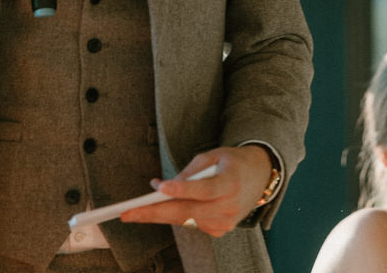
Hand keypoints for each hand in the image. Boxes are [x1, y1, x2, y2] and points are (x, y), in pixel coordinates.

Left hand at [119, 145, 271, 237]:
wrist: (259, 177)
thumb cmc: (231, 162)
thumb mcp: (212, 155)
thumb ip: (190, 171)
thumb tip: (163, 187)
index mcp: (230, 182)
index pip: (203, 189)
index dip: (182, 189)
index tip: (160, 188)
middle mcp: (229, 206)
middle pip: (187, 212)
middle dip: (154, 213)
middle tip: (128, 214)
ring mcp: (226, 222)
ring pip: (185, 220)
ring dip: (160, 214)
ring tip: (136, 209)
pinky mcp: (221, 230)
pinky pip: (191, 224)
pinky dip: (176, 215)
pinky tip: (164, 207)